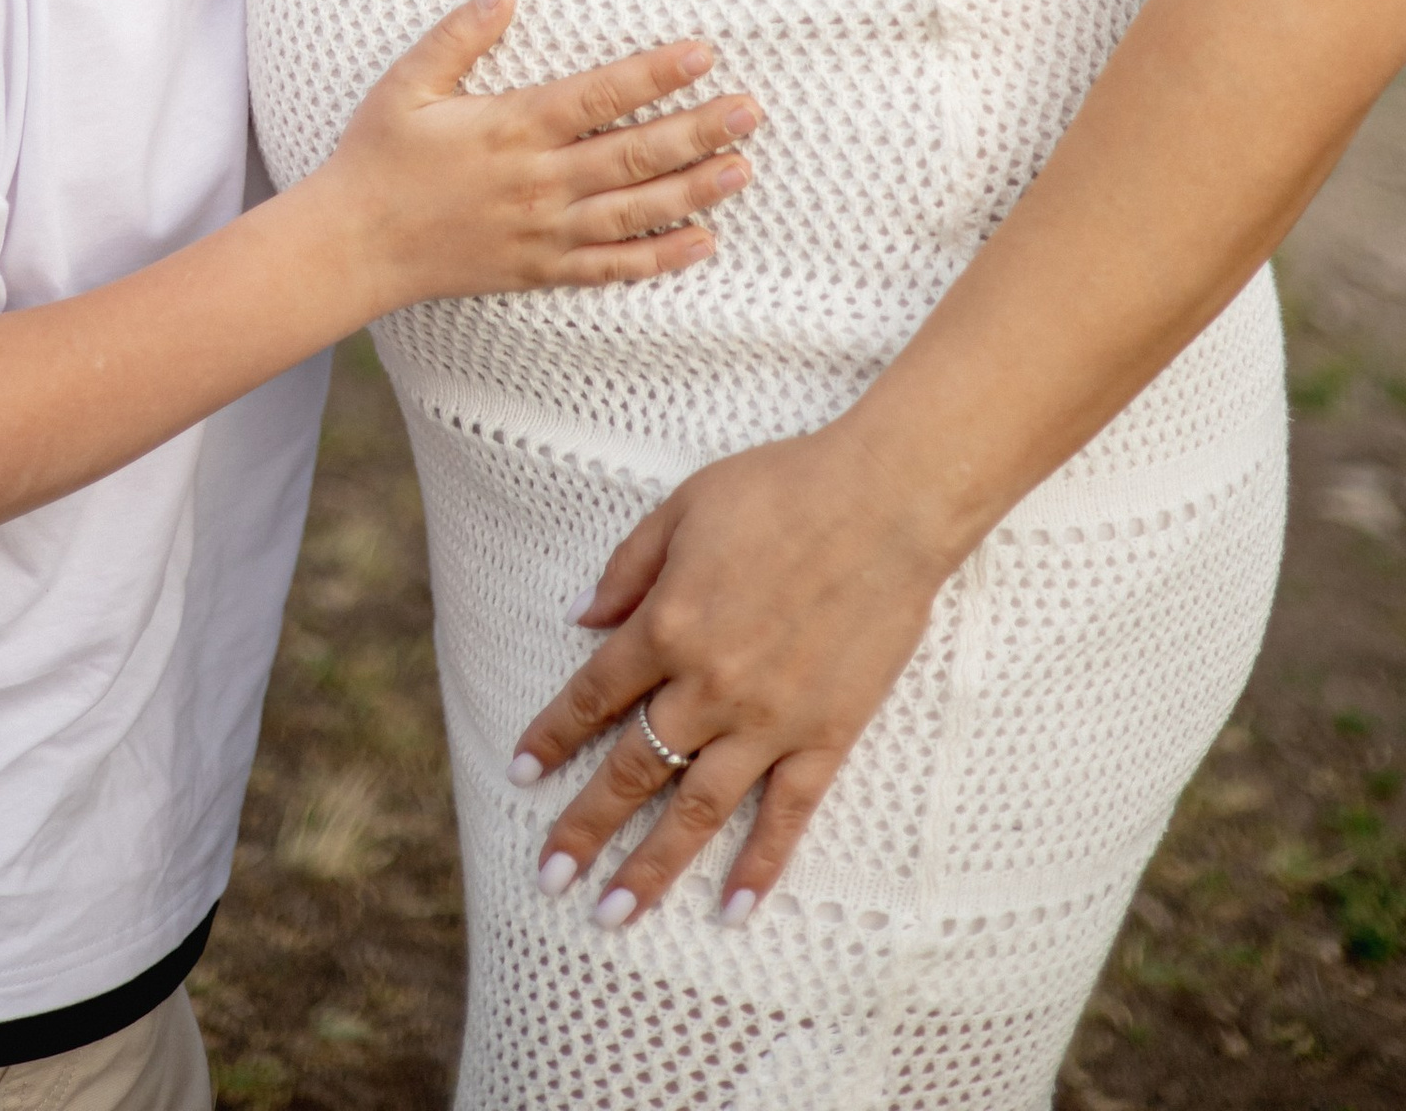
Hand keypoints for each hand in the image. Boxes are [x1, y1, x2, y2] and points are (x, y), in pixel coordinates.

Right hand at [322, 0, 761, 308]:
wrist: (354, 245)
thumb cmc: (380, 155)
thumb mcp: (409, 82)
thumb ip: (460, 34)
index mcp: (512, 127)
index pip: (599, 95)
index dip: (654, 73)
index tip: (703, 54)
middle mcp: (538, 181)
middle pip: (633, 153)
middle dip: (697, 130)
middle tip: (750, 111)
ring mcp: (543, 231)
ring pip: (634, 211)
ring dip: (694, 190)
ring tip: (742, 170)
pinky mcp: (539, 269)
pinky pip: (610, 266)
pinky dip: (659, 257)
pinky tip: (702, 242)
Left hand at [508, 427, 953, 925]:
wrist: (886, 502)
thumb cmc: (783, 489)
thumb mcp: (685, 505)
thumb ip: (629, 567)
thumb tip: (581, 619)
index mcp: (667, 624)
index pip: (594, 696)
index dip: (552, 735)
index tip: (519, 772)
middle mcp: (708, 685)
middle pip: (631, 769)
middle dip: (584, 827)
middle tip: (550, 876)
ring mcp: (768, 719)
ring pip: (696, 808)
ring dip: (652, 865)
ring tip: (614, 915)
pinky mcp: (826, 735)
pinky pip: (787, 813)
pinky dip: (760, 864)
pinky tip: (734, 907)